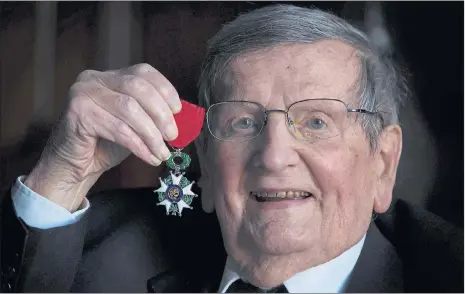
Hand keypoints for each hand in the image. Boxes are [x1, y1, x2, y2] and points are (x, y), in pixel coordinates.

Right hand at [25, 63, 180, 210]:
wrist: (74, 165)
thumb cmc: (106, 144)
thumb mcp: (136, 125)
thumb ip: (153, 115)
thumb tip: (183, 119)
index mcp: (111, 76)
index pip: (143, 72)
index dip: (165, 89)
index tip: (178, 110)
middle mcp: (95, 78)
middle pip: (138, 88)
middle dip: (161, 114)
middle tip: (173, 136)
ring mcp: (83, 93)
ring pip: (129, 109)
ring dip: (151, 134)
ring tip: (162, 152)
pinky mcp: (78, 112)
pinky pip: (117, 129)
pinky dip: (138, 145)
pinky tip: (149, 156)